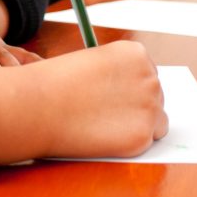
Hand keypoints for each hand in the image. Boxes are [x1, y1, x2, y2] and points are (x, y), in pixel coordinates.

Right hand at [0, 41, 167, 162]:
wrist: (39, 106)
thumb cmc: (55, 84)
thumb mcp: (90, 63)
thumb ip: (115, 73)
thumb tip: (127, 93)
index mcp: (135, 53)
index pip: (146, 71)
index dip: (128, 86)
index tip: (113, 96)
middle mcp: (149, 76)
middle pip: (155, 95)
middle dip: (136, 106)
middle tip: (108, 115)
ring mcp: (149, 106)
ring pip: (157, 119)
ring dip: (138, 124)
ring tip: (106, 126)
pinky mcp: (143, 135)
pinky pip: (148, 141)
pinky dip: (131, 143)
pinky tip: (107, 137)